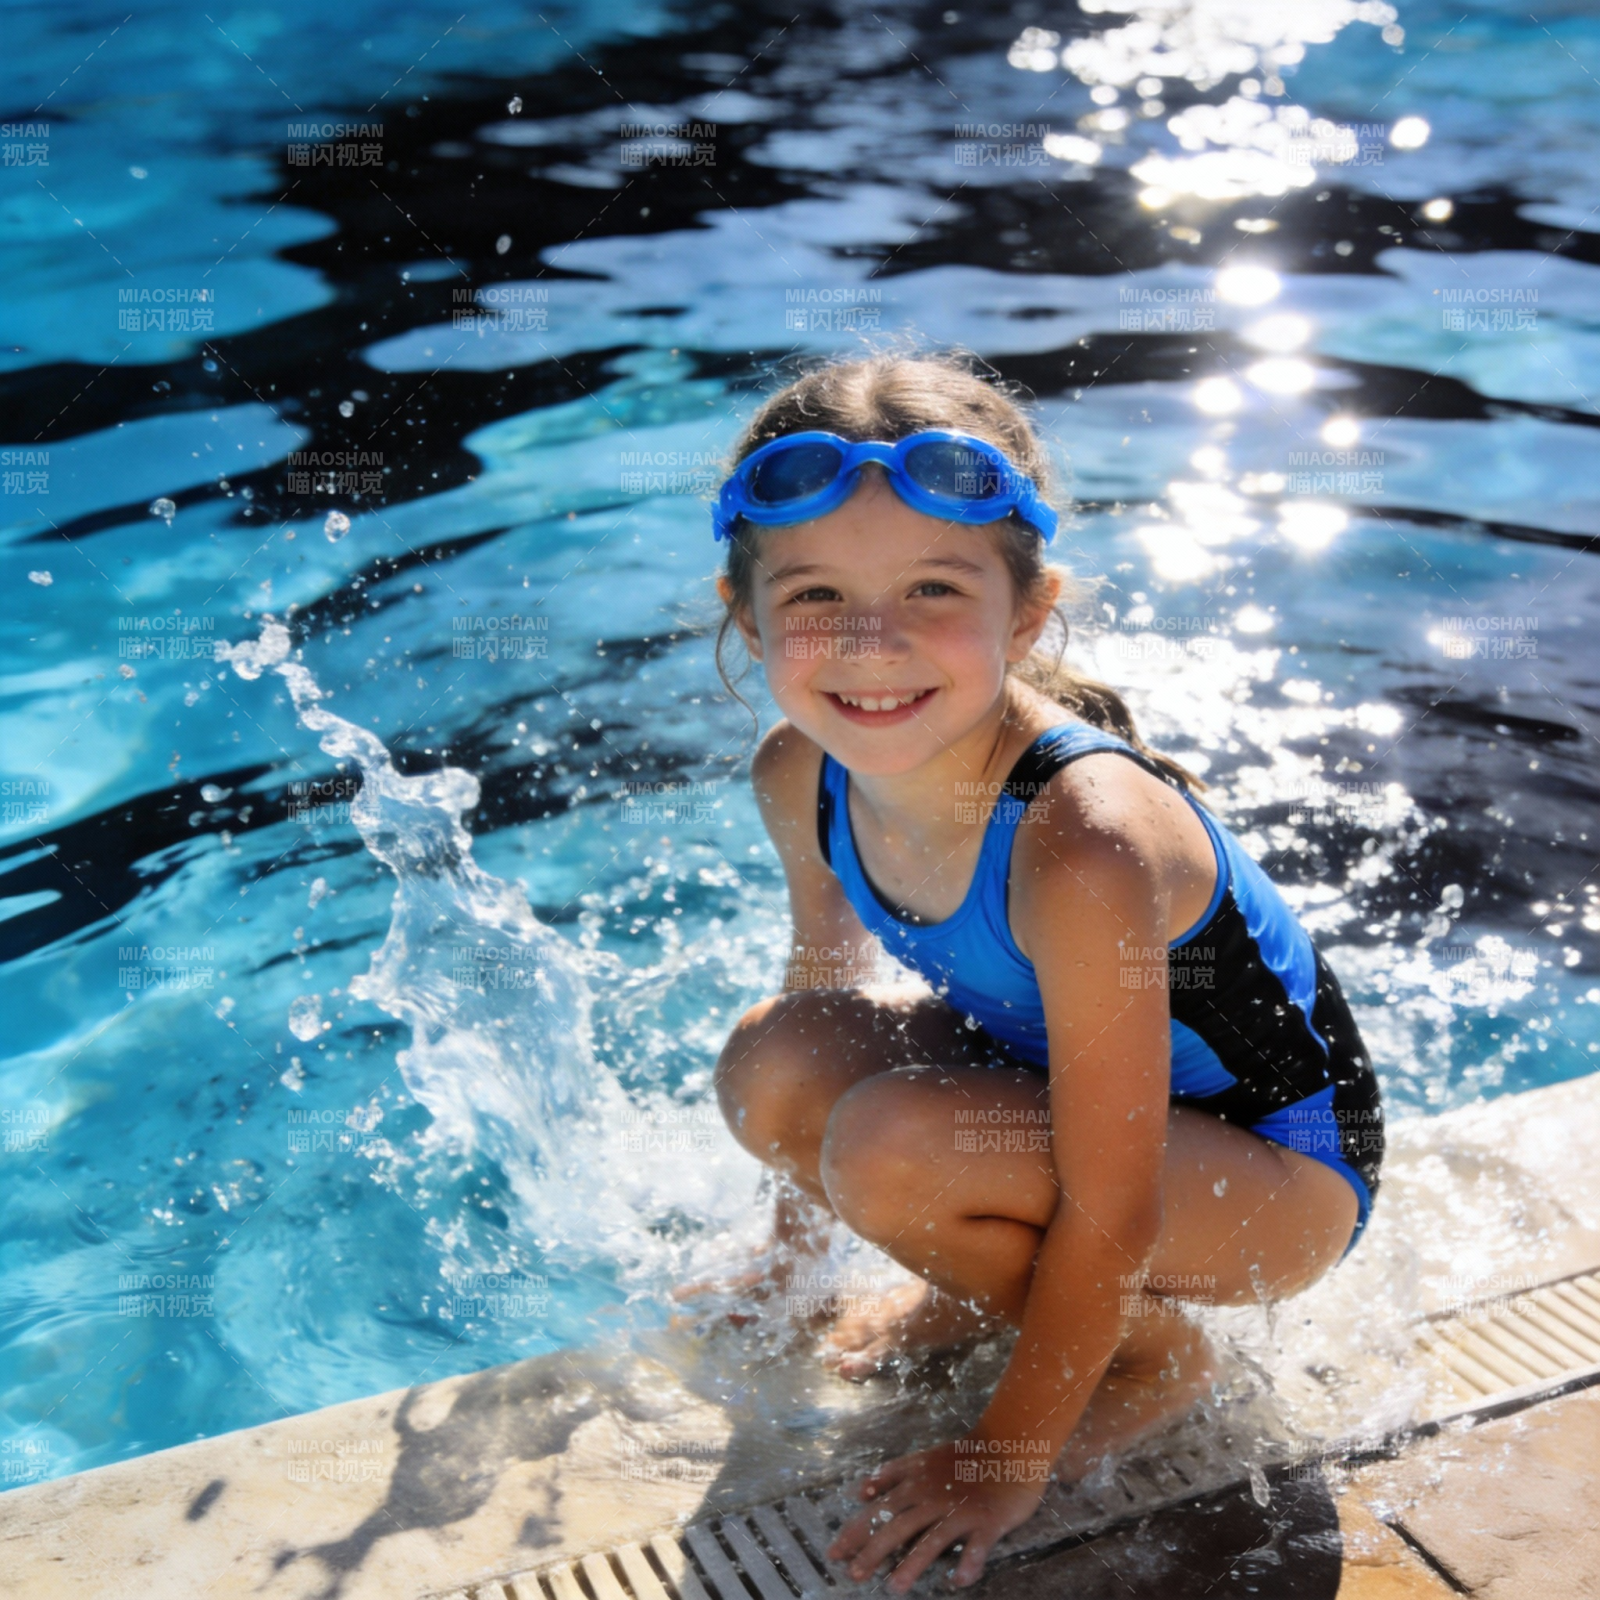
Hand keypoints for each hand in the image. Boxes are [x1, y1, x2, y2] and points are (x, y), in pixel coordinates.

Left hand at [827, 1440, 1048, 1591]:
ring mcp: (961, 1510)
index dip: (855, 1531)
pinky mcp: (988, 1520)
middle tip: (854, 1574)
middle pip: (899, 1526)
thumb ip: (891, 1475)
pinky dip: (969, 1562)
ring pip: (933, 1538)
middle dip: (874, 1551)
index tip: (834, 1553)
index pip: (878, 1510)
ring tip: (895, 1587)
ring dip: (913, 1563)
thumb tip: (860, 1492)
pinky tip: (958, 1580)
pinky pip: (978, 1545)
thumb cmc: (963, 1457)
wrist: (1008, 1445)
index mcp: (916, 1484)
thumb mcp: (922, 1459)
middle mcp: (933, 1497)